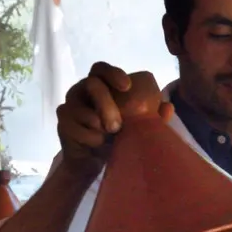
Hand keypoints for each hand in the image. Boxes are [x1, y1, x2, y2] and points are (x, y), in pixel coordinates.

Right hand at [56, 62, 173, 181]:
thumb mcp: (138, 127)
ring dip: (99, 126)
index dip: (113, 73)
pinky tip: (98, 144)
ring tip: (110, 137)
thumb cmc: (117, 138)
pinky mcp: (63, 124)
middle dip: (107, 104)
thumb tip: (168, 107)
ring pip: (81, 109)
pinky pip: (74, 127)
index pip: (100, 69)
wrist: (94, 162)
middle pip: (92, 85)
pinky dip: (90, 138)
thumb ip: (153, 116)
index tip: (127, 86)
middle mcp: (81, 91)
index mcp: (100, 86)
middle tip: (117, 126)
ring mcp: (69, 106)